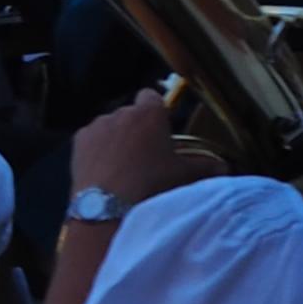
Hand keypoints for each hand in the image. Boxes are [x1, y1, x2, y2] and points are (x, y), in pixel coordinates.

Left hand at [70, 90, 216, 214]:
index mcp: (148, 113)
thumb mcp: (184, 176)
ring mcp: (96, 125)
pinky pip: (91, 140)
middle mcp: (120, 112)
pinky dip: (97, 150)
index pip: (152, 95)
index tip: (161, 129)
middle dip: (137, 128)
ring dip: (116, 139)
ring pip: (109, 126)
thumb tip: (225, 167)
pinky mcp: (77, 141)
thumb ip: (206, 166)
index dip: (156, 110)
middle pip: (130, 113)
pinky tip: (103, 171)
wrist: (108, 207)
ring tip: (123, 167)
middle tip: (146, 155)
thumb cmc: (152, 185)